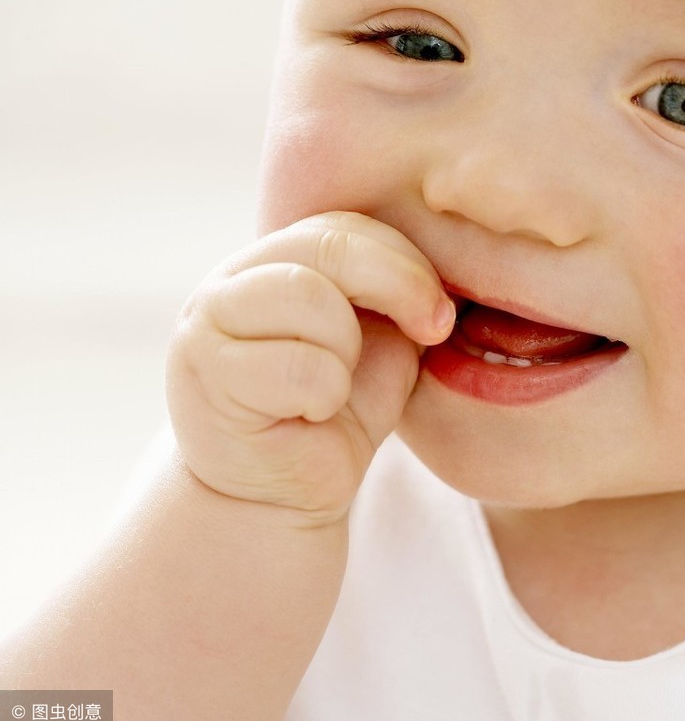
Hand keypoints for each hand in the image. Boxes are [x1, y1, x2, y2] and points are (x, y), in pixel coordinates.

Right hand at [165, 211, 454, 527]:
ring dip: (347, 354)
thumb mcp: (382, 338)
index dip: (407, 263)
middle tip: (427, 333)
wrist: (282, 494)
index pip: (346, 225)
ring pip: (311, 299)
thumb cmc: (338, 412)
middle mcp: (232, 278)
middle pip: (330, 247)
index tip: (440, 315)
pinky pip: (300, 366)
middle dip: (397, 289)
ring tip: (333, 389)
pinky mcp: (205, 372)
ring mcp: (208, 320)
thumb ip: (396, 292)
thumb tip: (443, 264)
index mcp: (277, 258)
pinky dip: (324, 397)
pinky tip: (306, 416)